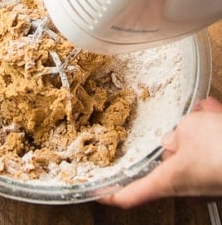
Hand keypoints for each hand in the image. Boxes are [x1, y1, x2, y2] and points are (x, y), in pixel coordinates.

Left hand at [100, 97, 221, 207]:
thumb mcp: (190, 130)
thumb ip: (178, 132)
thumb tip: (177, 138)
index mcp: (168, 180)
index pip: (129, 196)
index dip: (110, 195)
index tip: (96, 192)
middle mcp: (187, 184)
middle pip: (163, 168)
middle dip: (164, 144)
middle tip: (160, 129)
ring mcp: (208, 178)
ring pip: (192, 150)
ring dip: (194, 129)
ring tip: (201, 111)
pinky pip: (212, 146)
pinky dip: (212, 127)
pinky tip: (213, 110)